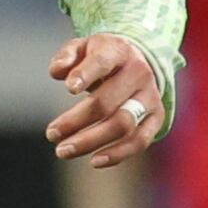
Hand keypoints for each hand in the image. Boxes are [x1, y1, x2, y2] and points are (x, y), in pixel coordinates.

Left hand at [46, 34, 163, 166]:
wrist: (138, 61)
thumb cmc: (101, 56)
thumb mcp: (83, 46)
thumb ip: (67, 55)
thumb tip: (57, 72)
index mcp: (118, 51)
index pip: (102, 62)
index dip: (85, 75)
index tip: (68, 88)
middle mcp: (139, 73)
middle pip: (107, 101)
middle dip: (76, 120)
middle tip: (51, 134)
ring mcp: (150, 97)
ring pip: (123, 124)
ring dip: (91, 141)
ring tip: (63, 151)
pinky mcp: (156, 117)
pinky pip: (140, 140)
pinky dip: (118, 154)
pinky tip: (94, 161)